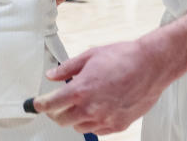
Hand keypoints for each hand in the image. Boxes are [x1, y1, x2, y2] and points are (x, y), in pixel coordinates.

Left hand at [32, 39, 175, 134]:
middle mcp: (91, 107)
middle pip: (61, 120)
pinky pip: (96, 130)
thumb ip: (68, 68)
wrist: (151, 65)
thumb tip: (53, 75)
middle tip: (57, 104)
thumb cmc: (124, 57)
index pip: (50, 104)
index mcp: (81, 89)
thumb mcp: (91, 55)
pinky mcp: (118, 125)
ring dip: (74, 118)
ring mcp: (105, 118)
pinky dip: (91, 122)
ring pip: (78, 127)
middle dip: (56, 112)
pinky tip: (96, 110)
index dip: (39, 105)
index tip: (35, 105)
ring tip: (80, 104)